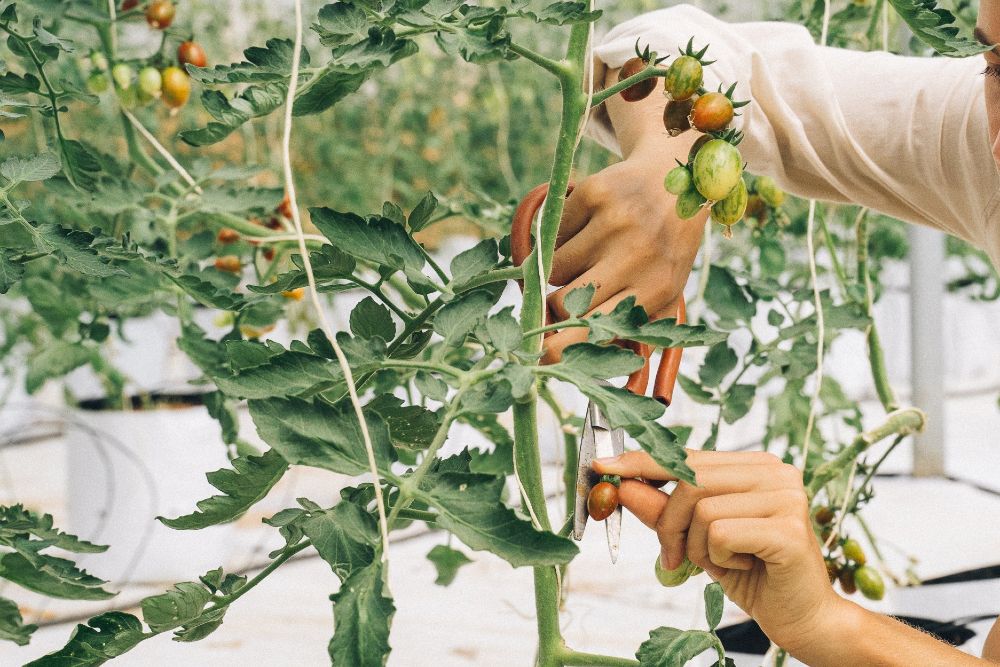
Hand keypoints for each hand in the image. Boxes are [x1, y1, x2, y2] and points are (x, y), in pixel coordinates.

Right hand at [542, 137, 706, 363]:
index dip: (561, 347)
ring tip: (586, 255)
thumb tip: (605, 372)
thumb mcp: (667, 291)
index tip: (541, 356)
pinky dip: (560, 235)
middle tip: (559, 299)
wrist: (676, 178)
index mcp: (656, 288)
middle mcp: (636, 254)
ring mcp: (614, 222)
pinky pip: (551, 232)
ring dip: (560, 268)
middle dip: (554, 306)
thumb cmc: (666, 247)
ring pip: (554, 267)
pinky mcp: (594, 193)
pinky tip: (585, 227)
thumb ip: (639, 331)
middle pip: (564, 302)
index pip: (596, 328)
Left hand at [593, 449, 842, 652]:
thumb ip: (664, 509)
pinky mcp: (789, 528)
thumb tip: (622, 486)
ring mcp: (787, 496)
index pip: (687, 456)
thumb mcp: (698, 538)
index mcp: (756, 465)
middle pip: (690, 481)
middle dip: (668, 522)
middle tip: (674, 556)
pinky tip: (745, 567)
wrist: (804, 619)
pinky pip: (720, 535)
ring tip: (723, 563)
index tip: (603, 466)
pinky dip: (719, 559)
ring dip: (697, 547)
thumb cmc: (752, 573)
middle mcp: (776, 471)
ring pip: (701, 509)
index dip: (643, 462)